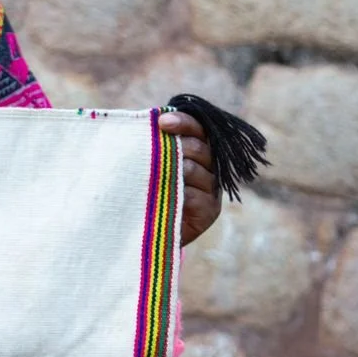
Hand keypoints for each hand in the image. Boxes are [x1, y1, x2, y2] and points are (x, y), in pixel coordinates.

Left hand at [158, 109, 220, 246]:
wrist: (147, 235)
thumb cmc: (145, 195)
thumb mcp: (149, 168)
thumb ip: (154, 148)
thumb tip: (145, 121)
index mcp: (199, 152)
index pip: (198, 129)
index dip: (183, 122)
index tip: (161, 121)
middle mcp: (210, 169)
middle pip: (199, 148)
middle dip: (176, 144)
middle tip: (154, 145)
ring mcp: (212, 190)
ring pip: (194, 170)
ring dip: (172, 169)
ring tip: (151, 171)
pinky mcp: (209, 211)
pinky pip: (193, 196)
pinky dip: (175, 193)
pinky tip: (159, 194)